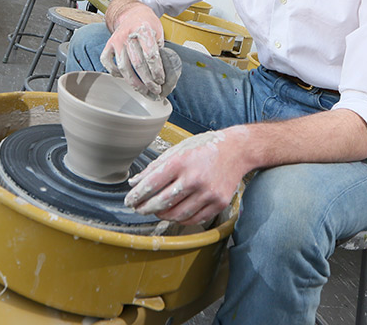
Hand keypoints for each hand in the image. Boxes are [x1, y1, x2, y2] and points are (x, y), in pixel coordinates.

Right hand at [100, 1, 165, 96]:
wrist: (132, 13)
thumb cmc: (148, 24)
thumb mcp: (159, 32)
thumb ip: (160, 49)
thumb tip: (165, 73)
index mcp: (143, 29)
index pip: (150, 55)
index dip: (156, 71)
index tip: (161, 80)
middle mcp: (128, 35)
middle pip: (138, 64)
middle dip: (148, 81)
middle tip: (155, 90)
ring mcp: (116, 40)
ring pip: (124, 67)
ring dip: (134, 83)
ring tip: (143, 91)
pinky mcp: (108, 44)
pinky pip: (107, 62)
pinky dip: (115, 73)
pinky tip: (125, 78)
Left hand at [124, 128, 248, 225]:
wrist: (237, 151)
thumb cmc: (204, 148)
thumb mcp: (178, 150)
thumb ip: (155, 166)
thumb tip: (134, 182)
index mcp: (182, 162)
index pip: (152, 184)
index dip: (137, 196)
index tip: (129, 200)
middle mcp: (195, 179)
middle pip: (162, 202)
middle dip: (145, 208)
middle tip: (138, 209)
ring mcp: (208, 193)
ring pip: (177, 214)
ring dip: (162, 215)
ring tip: (156, 211)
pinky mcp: (218, 203)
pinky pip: (194, 219)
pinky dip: (180, 219)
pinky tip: (174, 213)